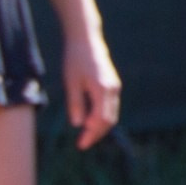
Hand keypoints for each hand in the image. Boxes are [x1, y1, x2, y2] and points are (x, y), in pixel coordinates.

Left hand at [61, 31, 121, 149]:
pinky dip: (102, 117)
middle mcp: (112, 89)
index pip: (100, 119)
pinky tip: (90, 122)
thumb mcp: (71, 82)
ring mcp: (115, 87)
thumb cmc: (75, 59)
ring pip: (112, 114)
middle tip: (82, 144)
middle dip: (96, 134)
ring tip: (86, 136)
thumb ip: (75, 103)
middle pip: (109, 120)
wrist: (86, 40)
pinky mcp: (113, 85)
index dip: (91, 134)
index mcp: (102, 89)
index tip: (81, 144)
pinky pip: (110, 106)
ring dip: (100, 127)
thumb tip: (78, 124)